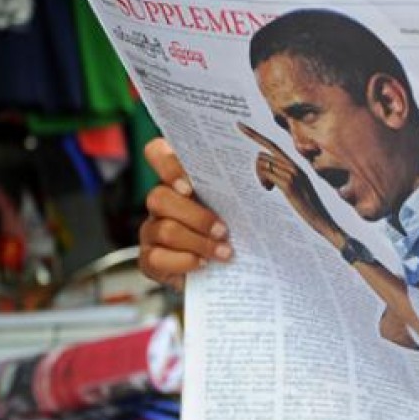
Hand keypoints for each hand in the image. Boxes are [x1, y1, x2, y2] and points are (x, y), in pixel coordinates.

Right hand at [139, 137, 231, 291]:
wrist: (234, 266)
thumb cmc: (239, 226)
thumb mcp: (242, 202)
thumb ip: (242, 185)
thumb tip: (268, 173)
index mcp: (180, 178)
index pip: (157, 153)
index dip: (167, 164)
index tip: (190, 184)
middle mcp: (161, 200)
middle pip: (159, 197)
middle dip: (195, 216)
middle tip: (223, 230)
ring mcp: (151, 229)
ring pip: (164, 230)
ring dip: (198, 242)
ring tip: (225, 252)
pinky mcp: (150, 259)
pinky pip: (157, 258)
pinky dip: (184, 262)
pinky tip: (203, 264)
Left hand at [237, 122, 344, 244]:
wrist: (322, 220)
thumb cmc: (307, 207)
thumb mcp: (295, 188)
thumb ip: (282, 176)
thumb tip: (264, 167)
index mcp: (295, 164)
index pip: (271, 144)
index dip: (254, 134)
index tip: (238, 124)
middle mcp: (294, 165)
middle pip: (262, 154)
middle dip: (257, 168)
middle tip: (265, 183)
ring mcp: (292, 173)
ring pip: (262, 164)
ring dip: (260, 177)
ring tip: (270, 188)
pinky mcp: (289, 184)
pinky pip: (266, 174)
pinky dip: (263, 181)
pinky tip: (270, 189)